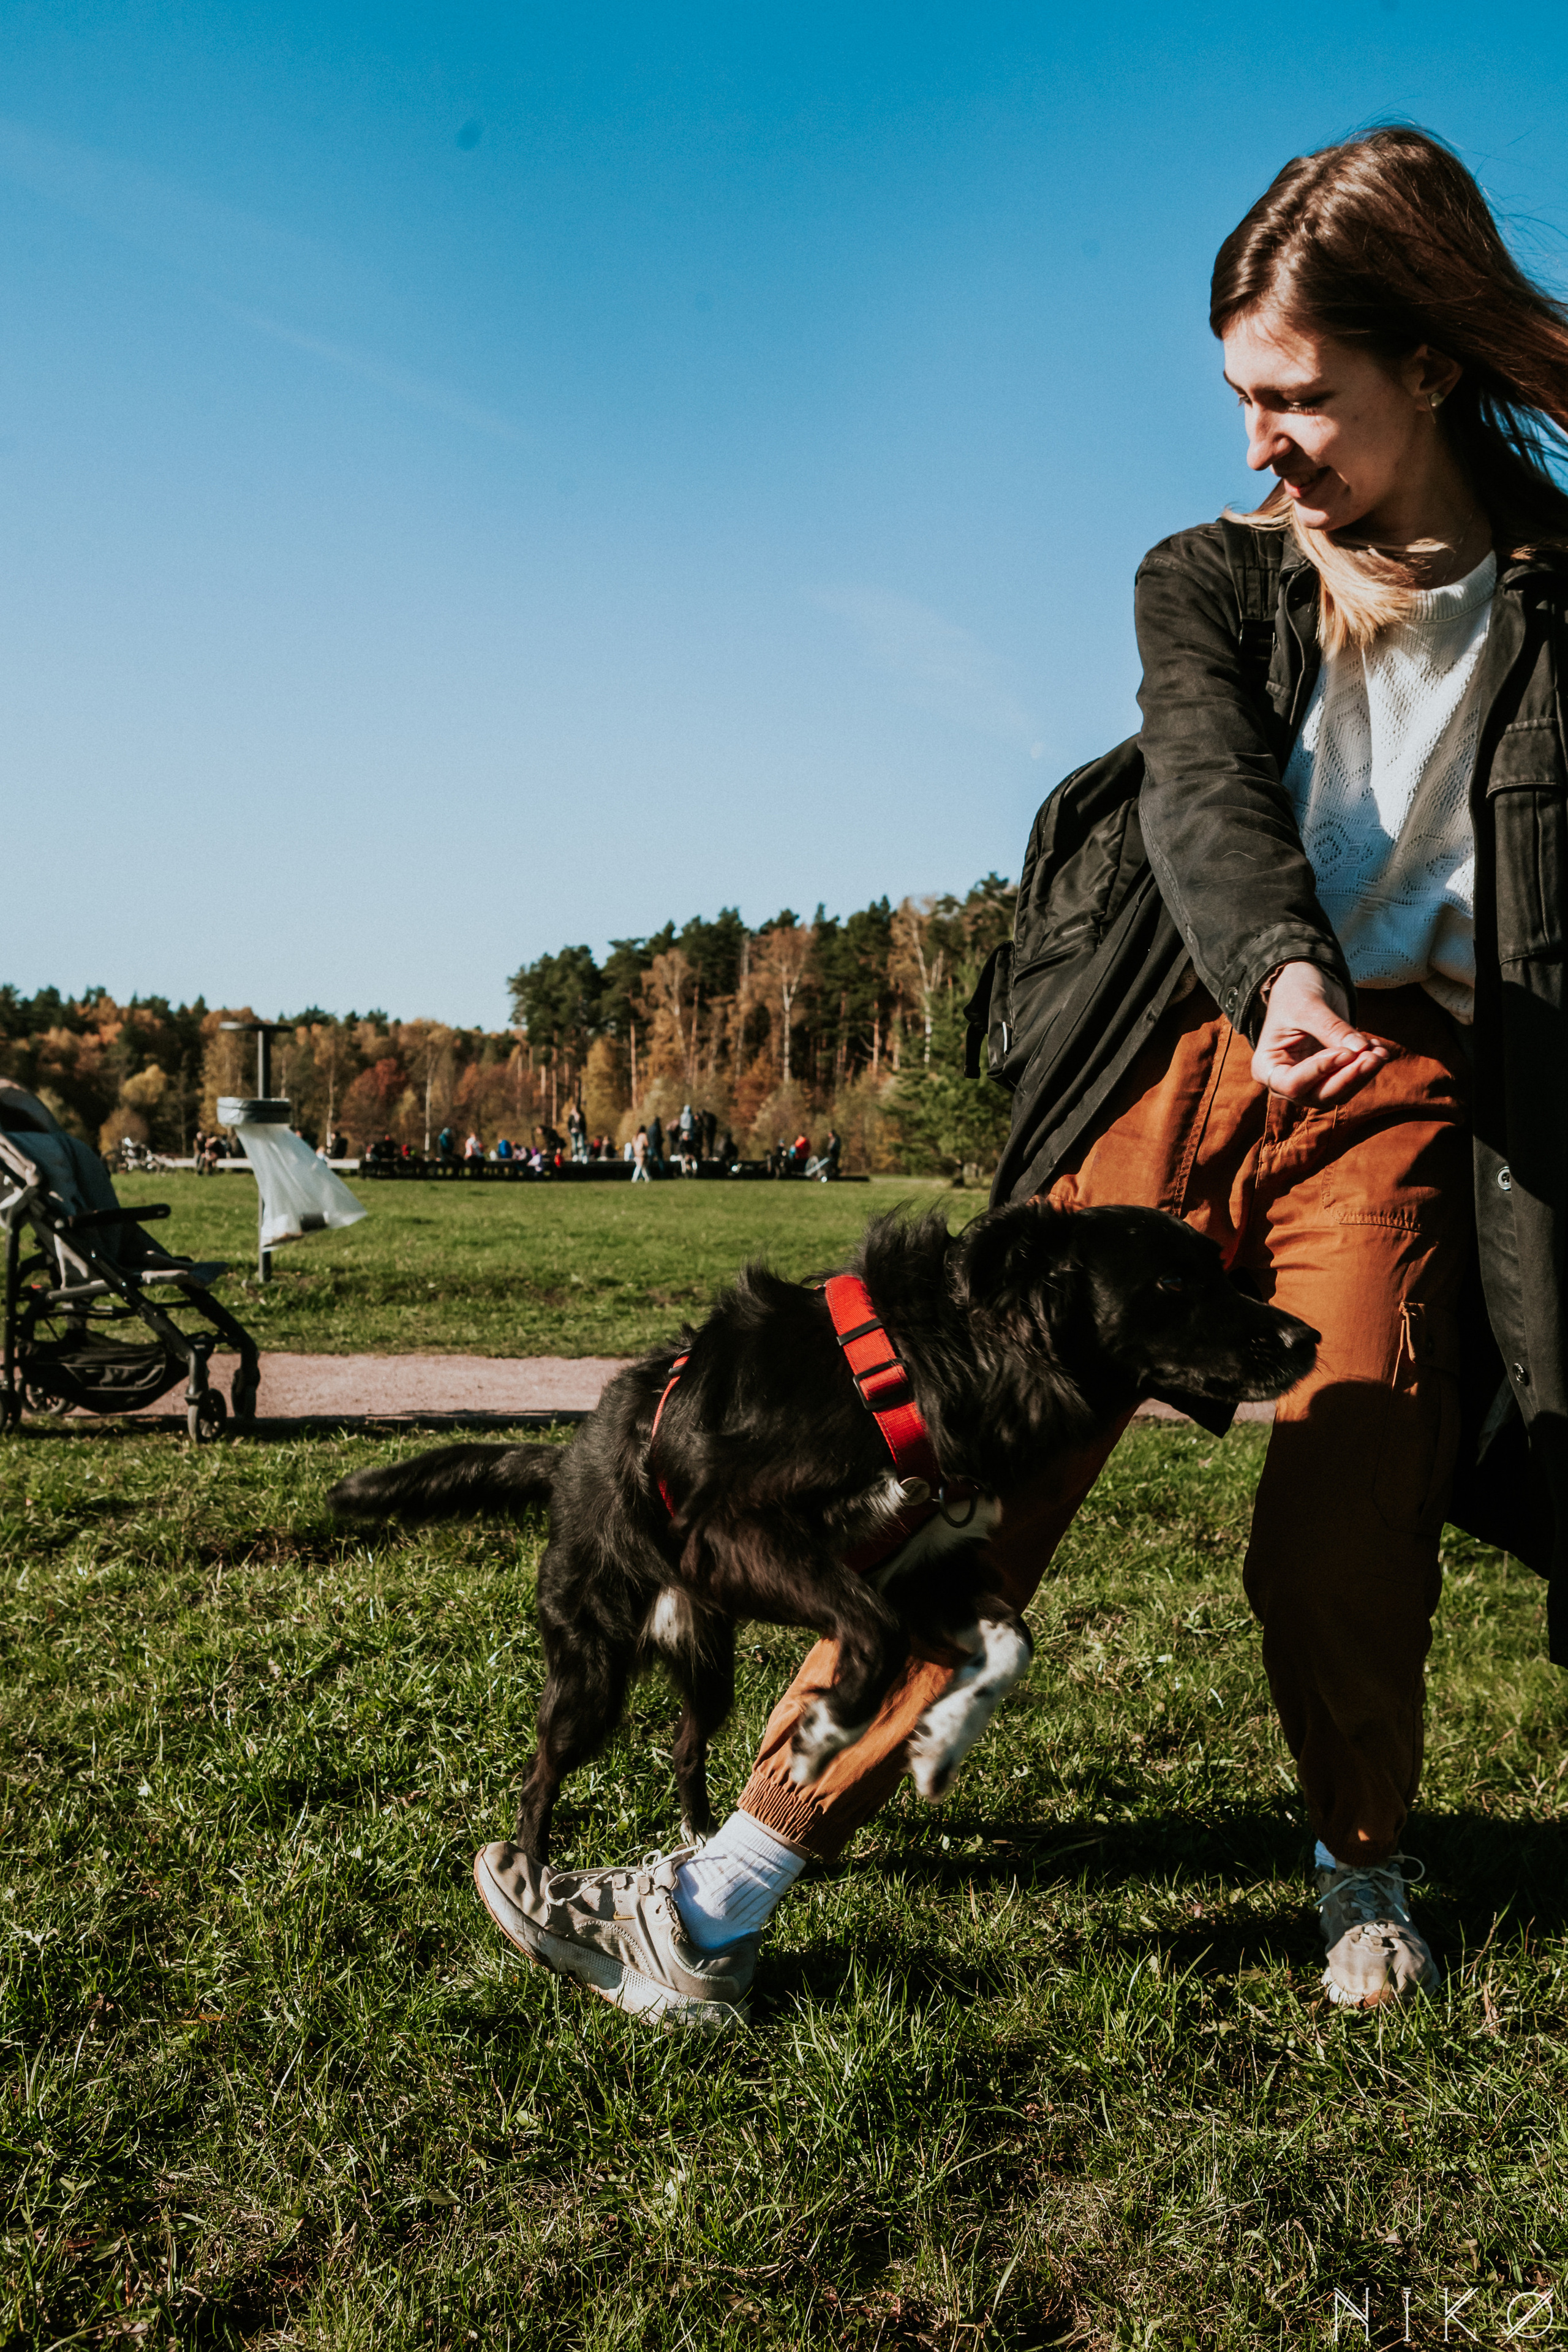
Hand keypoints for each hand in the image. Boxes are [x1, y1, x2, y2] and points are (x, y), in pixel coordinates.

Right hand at [1250, 962, 1390, 1106]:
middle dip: (1347, 1078)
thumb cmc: (1295, 991)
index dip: (1320, 1072)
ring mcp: (1309, 1081)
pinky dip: (1365, 1069)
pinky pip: (1349, 1082)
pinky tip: (1376, 1049)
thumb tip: (1360, 1050)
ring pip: (1338, 1093)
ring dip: (1362, 1075)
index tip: (1346, 1053)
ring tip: (1379, 1051)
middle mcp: (1285, 1081)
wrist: (1304, 982)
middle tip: (1372, 1056)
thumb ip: (1332, 1029)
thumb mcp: (1309, 1005)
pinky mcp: (1329, 1075)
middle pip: (1318, 1095)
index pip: (1292, 1084)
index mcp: (1267, 1067)